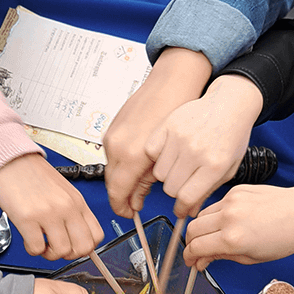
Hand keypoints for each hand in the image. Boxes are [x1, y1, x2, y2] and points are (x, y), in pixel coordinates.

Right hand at [0, 153, 103, 258]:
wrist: (10, 161)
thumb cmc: (33, 176)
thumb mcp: (64, 192)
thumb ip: (73, 213)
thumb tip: (78, 237)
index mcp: (78, 201)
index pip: (97, 236)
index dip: (85, 247)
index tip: (73, 246)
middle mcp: (67, 207)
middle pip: (83, 248)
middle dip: (69, 255)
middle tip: (57, 248)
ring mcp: (48, 213)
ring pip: (61, 252)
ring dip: (49, 253)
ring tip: (41, 242)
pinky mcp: (27, 218)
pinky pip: (37, 248)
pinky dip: (32, 249)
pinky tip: (29, 238)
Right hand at [104, 47, 212, 216]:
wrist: (173, 79)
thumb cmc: (180, 110)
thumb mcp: (176, 156)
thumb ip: (154, 182)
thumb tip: (144, 200)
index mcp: (133, 155)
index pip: (118, 194)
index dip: (123, 208)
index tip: (130, 214)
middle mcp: (118, 145)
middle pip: (112, 183)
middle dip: (123, 196)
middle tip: (135, 205)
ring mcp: (113, 135)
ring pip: (113, 168)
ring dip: (124, 179)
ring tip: (141, 184)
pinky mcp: (113, 127)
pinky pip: (115, 153)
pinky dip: (124, 163)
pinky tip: (139, 164)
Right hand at [147, 74, 263, 217]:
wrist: (230, 103)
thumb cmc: (232, 135)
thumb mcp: (228, 168)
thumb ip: (208, 191)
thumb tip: (189, 211)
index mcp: (214, 165)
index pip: (187, 198)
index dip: (181, 209)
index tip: (180, 210)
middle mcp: (196, 151)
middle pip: (170, 188)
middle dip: (176, 191)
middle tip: (183, 184)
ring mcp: (180, 137)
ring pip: (158, 173)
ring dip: (166, 175)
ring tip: (179, 167)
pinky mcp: (169, 125)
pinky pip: (151, 152)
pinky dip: (157, 157)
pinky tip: (170, 153)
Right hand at [184, 168, 293, 269]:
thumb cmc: (285, 238)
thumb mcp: (252, 257)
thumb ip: (222, 257)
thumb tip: (202, 260)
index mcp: (232, 239)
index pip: (195, 247)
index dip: (189, 257)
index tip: (191, 261)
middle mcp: (228, 217)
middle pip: (192, 229)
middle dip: (191, 243)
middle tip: (197, 251)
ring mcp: (231, 200)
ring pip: (201, 215)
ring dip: (201, 228)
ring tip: (213, 238)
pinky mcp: (236, 189)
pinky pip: (216, 204)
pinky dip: (215, 215)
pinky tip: (228, 223)